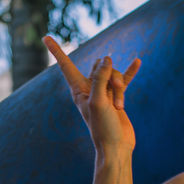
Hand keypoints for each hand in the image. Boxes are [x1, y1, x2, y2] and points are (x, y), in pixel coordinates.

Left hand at [45, 36, 140, 153]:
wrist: (116, 146)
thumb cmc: (103, 127)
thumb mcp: (98, 102)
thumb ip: (100, 78)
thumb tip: (107, 59)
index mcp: (78, 89)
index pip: (66, 65)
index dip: (56, 51)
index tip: (45, 37)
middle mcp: (89, 88)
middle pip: (100, 66)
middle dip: (110, 76)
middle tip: (114, 95)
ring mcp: (103, 91)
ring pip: (114, 73)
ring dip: (120, 87)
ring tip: (119, 105)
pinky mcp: (117, 95)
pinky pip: (124, 79)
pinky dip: (130, 72)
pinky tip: (137, 62)